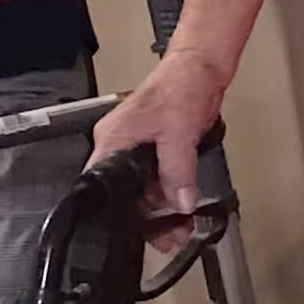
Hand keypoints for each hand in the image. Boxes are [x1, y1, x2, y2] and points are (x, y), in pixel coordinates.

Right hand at [90, 48, 226, 220]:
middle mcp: (120, 145)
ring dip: (162, 208)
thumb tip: (180, 202)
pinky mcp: (156, 148)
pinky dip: (171, 192)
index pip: (102, 184)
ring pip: (144, 189)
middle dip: (148, 217)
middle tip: (168, 235)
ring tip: (181, 226)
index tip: (136, 230)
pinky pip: (158, 178)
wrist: (201, 68)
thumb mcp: (178, 133)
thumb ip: (178, 171)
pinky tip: (183, 204)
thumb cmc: (181, 85)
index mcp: (113, 139)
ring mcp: (138, 147)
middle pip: (125, 193)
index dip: (117, 210)